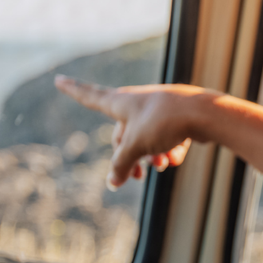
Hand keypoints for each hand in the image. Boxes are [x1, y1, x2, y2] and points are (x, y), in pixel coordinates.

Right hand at [55, 77, 209, 188]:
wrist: (205, 113)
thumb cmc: (163, 122)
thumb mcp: (135, 146)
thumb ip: (121, 165)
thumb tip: (112, 183)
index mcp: (120, 102)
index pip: (89, 96)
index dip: (73, 90)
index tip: (58, 79)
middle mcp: (137, 103)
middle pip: (122, 134)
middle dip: (130, 157)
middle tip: (138, 178)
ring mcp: (157, 109)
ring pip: (146, 138)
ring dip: (151, 156)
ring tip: (161, 166)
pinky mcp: (176, 117)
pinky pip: (165, 138)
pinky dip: (169, 150)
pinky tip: (176, 157)